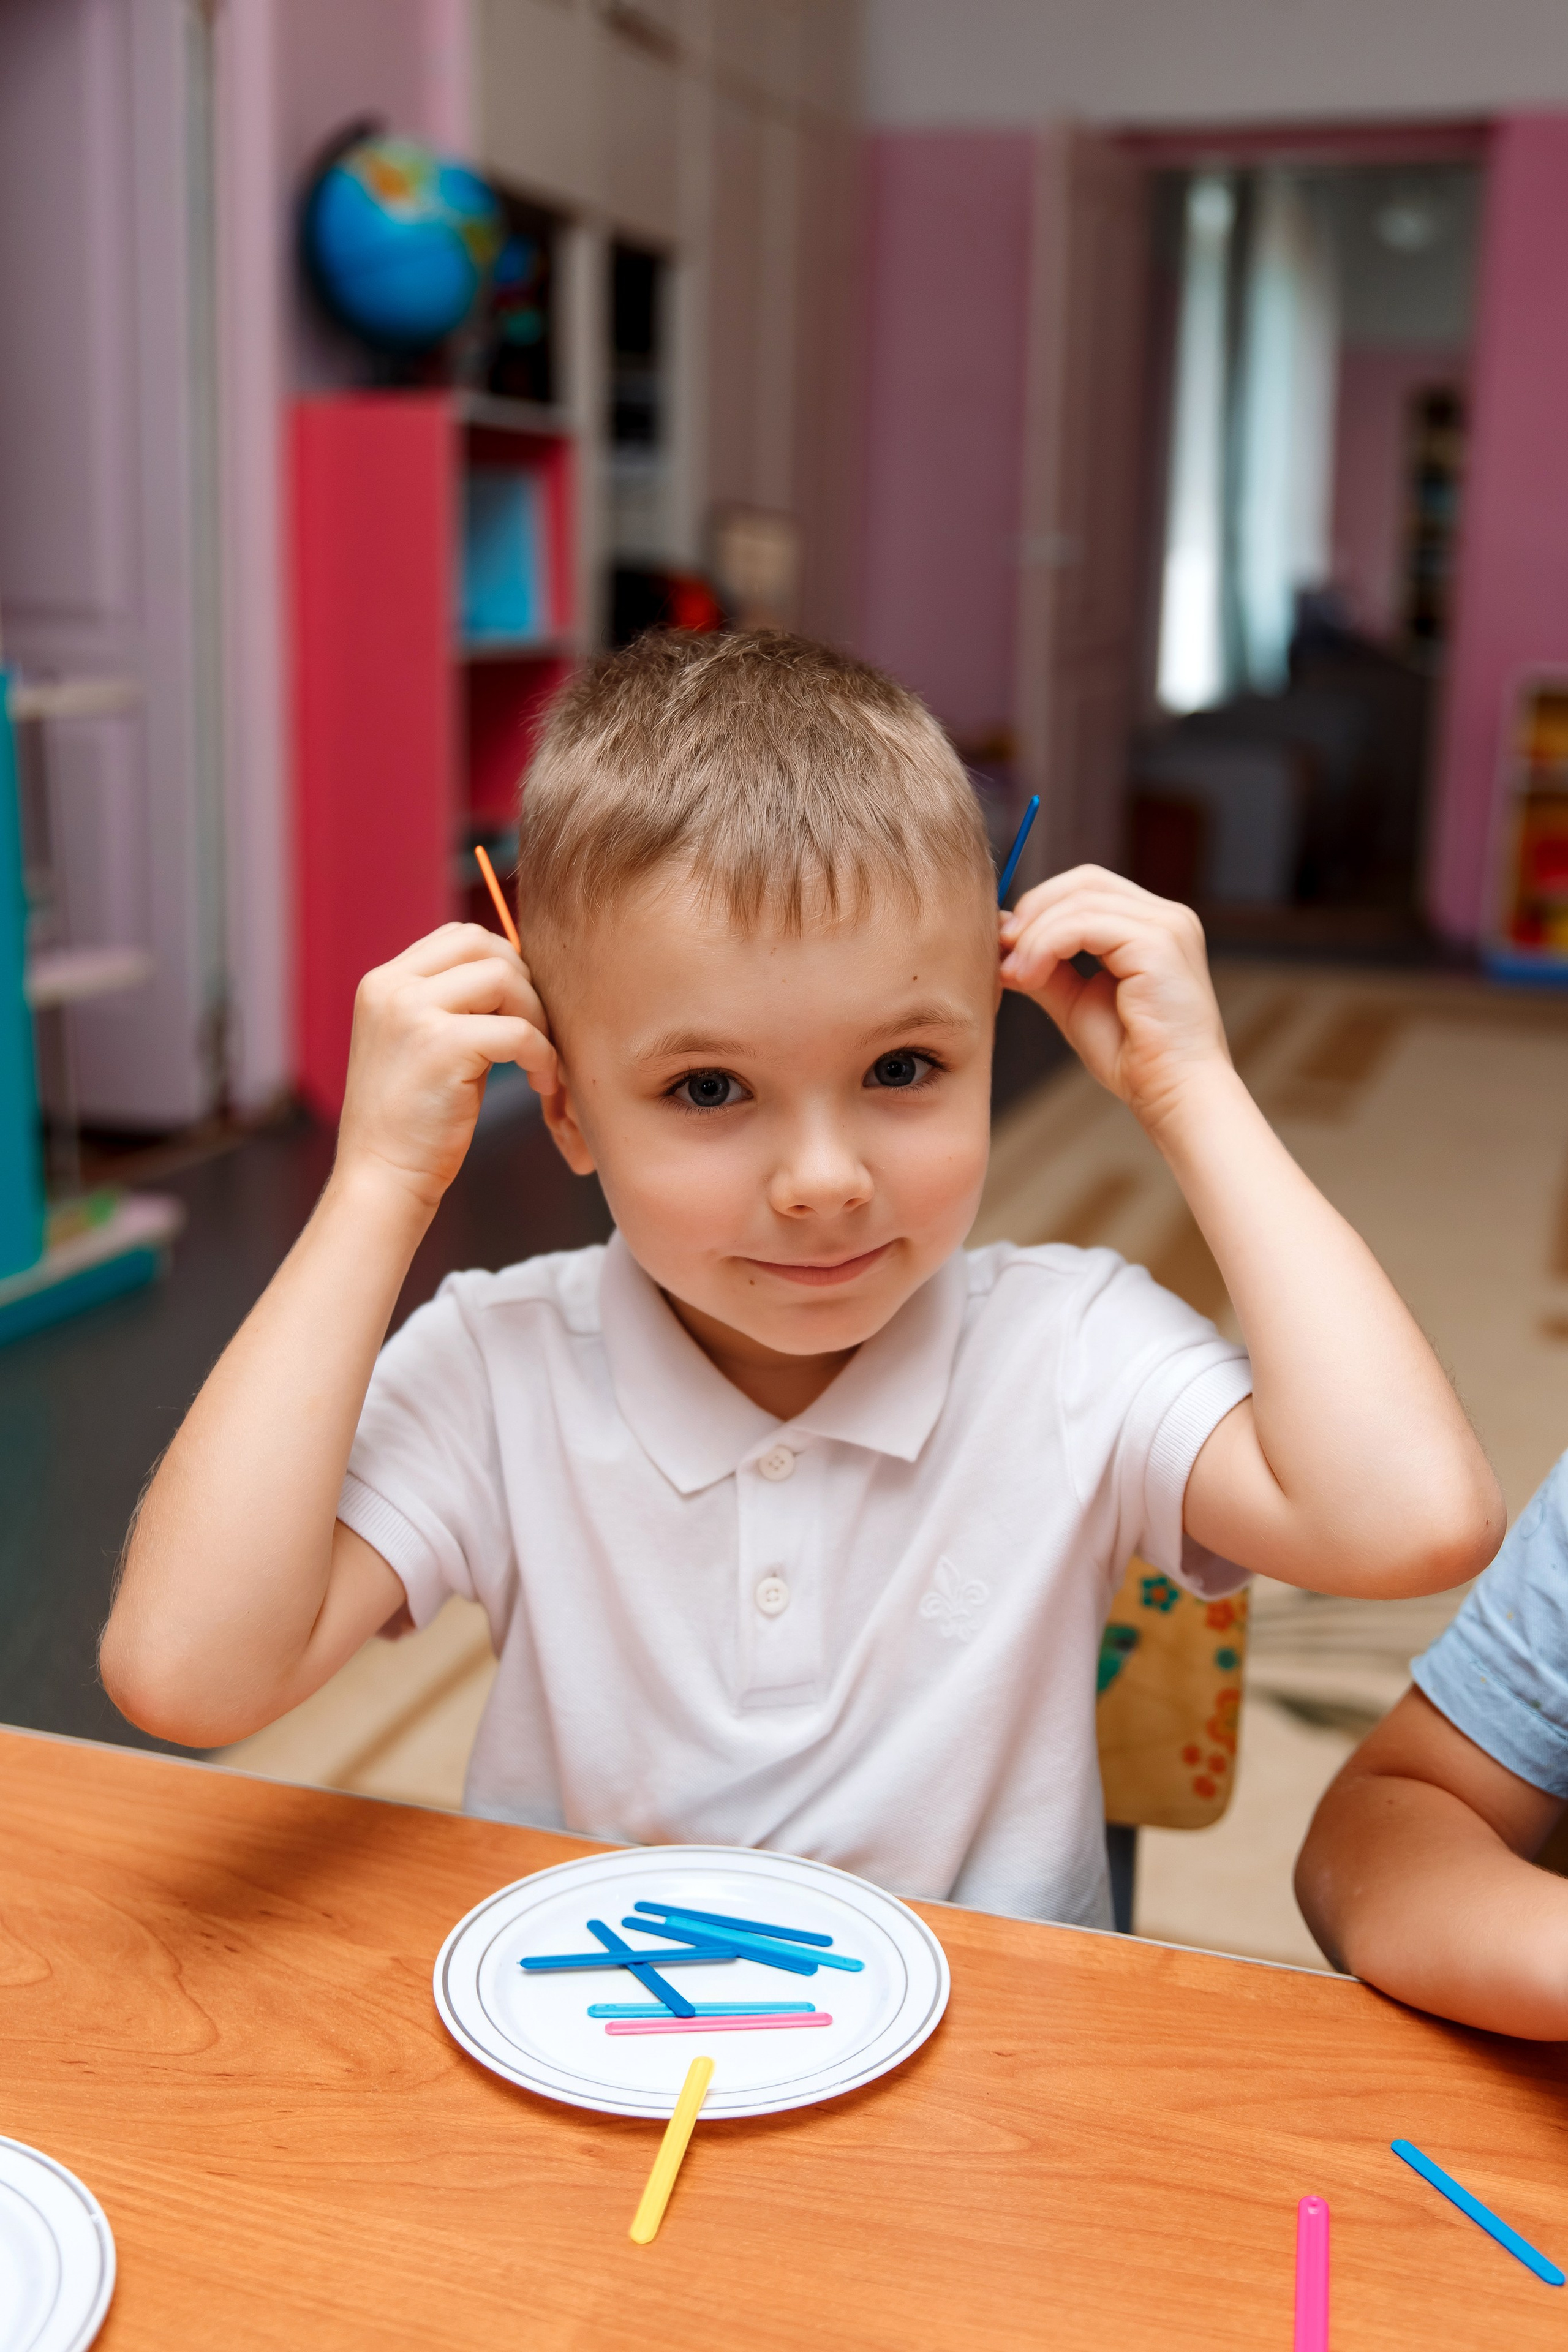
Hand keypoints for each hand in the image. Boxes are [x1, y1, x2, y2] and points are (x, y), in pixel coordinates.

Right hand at [334, 924, 559, 1212]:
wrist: (382, 1178)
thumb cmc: (413, 1122)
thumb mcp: (422, 1044)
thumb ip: (454, 1004)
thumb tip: (515, 974)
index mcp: (383, 982)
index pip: (460, 937)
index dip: (505, 964)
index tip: (521, 1011)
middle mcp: (391, 987)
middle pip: (485, 946)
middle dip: (525, 985)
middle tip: (536, 1034)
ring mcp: (411, 1012)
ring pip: (505, 978)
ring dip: (537, 1018)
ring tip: (540, 1061)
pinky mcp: (440, 1046)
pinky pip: (518, 1030)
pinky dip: (542, 1055)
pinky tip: (541, 1084)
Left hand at [998, 867, 1229, 1131]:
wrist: (1171, 1094)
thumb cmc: (1131, 1056)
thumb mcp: (1075, 1001)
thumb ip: (1046, 966)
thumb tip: (1004, 941)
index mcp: (1153, 925)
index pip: (1088, 887)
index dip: (1041, 906)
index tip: (1004, 945)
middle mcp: (1167, 916)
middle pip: (1084, 882)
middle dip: (1034, 911)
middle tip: (1002, 951)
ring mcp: (1167, 926)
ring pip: (1080, 902)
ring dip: (1034, 936)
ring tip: (1013, 974)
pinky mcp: (1158, 943)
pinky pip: (1084, 925)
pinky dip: (1046, 946)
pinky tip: (1028, 976)